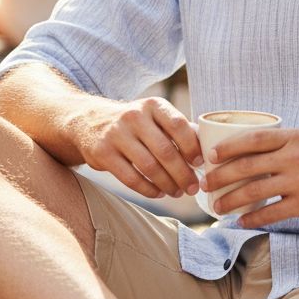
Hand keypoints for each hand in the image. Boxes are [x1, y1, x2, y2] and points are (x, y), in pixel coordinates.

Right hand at [67, 95, 202, 200]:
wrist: (89, 121)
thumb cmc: (135, 123)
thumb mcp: (155, 116)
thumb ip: (179, 129)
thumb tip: (209, 148)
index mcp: (153, 105)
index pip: (179, 126)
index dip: (193, 147)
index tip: (200, 164)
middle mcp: (135, 117)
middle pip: (165, 151)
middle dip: (183, 174)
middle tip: (193, 187)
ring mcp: (117, 134)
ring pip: (149, 167)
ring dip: (167, 184)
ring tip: (177, 192)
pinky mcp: (103, 153)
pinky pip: (130, 178)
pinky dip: (148, 189)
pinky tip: (158, 193)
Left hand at [202, 130, 298, 227]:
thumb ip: (280, 144)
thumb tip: (245, 153)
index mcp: (293, 137)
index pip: (253, 138)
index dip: (228, 147)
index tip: (210, 155)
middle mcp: (294, 157)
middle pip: (247, 166)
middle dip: (221, 176)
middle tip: (205, 184)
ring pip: (254, 191)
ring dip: (230, 201)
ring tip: (217, 207)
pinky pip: (272, 213)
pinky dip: (253, 218)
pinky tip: (242, 221)